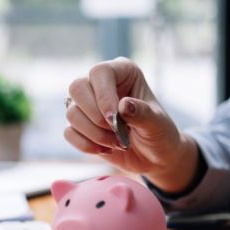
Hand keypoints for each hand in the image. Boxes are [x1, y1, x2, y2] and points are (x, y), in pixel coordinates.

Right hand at [64, 57, 198, 192]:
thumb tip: (123, 105)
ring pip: (72, 113)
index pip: (100, 72)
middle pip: (77, 87)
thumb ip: (142, 113)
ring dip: (95, 134)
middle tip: (116, 132)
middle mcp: (100, 84)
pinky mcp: (80, 126)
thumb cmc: (160, 133)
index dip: (103, 96)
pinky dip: (86, 145)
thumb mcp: (157, 123)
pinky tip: (105, 149)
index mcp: (122, 72)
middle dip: (95, 116)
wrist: (155, 157)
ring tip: (118, 143)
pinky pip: (69, 133)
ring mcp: (87, 105)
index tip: (114, 119)